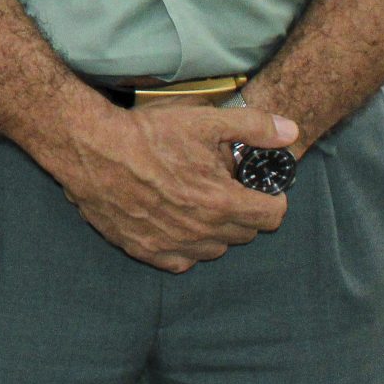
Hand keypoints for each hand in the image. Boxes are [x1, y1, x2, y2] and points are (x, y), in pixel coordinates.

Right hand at [45, 103, 299, 271]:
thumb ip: (253, 127)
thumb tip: (291, 133)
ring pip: (215, 249)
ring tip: (198, 204)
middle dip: (243, 212)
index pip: (271, 217)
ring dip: (215, 231)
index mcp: (221, 202)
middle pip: (244, 234)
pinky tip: (175, 223)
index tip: (260, 188)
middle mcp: (201, 231)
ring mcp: (173, 245)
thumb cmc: (147, 134)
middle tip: (225, 189)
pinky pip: (182, 262)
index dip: (271, 199)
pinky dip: (186, 247)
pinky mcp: (146, 251)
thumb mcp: (203, 120)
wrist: (92, 148)